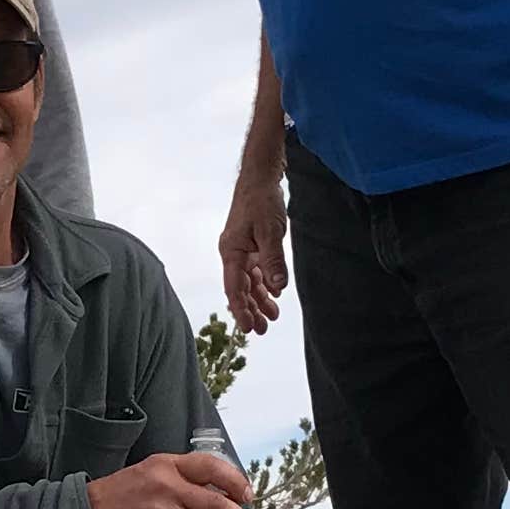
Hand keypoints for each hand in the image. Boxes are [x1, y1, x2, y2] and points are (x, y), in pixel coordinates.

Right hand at [219, 171, 289, 334]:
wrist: (260, 178)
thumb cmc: (262, 201)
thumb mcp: (271, 232)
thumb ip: (274, 260)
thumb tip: (278, 287)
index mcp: (231, 252)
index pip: (234, 288)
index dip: (240, 309)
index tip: (248, 328)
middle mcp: (233, 253)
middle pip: (240, 289)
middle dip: (250, 310)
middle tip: (261, 330)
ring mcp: (242, 250)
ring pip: (249, 281)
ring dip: (259, 299)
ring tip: (271, 317)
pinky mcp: (251, 245)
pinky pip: (256, 270)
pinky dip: (265, 283)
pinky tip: (275, 293)